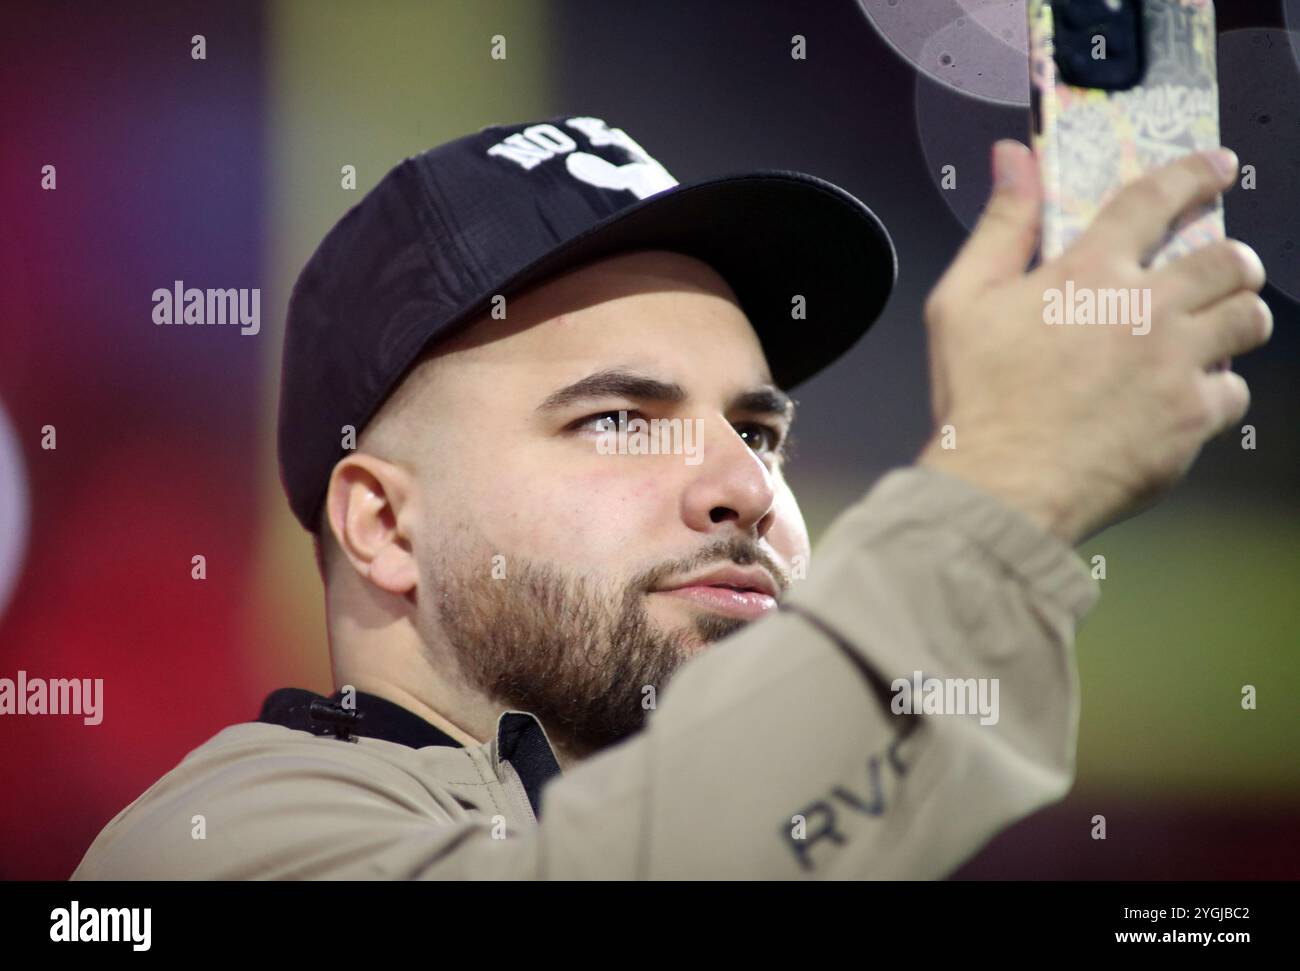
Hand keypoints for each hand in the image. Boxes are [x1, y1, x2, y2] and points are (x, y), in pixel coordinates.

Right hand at [918, 141, 1270, 543]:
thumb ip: (1000, 225)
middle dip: (1231, 257)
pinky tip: (1184, 396)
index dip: (1194, 173)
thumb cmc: (977, 401)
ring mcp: (1177, 365)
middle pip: (1229, 258)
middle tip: (1220, 269)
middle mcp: (1146, 310)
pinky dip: (1216, 389)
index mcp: (1090, 273)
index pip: (1157, 198)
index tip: (1217, 167)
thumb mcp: (961, 301)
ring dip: (1236, 315)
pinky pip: (1235, 390)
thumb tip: (1014, 159)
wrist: (1003, 488)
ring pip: (1248, 318)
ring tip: (1213, 328)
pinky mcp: (1193, 418)